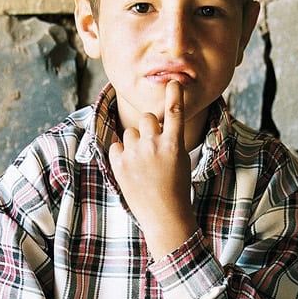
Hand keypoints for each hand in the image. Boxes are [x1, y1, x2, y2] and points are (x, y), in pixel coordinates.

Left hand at [109, 81, 197, 259]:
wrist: (165, 217)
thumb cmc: (176, 189)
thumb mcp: (180, 161)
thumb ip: (169, 141)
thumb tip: (157, 125)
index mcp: (174, 145)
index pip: (174, 112)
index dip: (174, 94)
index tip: (174, 82)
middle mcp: (154, 146)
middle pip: (146, 118)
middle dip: (148, 126)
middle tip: (152, 144)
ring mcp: (135, 155)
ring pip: (130, 132)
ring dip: (135, 141)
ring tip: (142, 162)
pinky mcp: (120, 164)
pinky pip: (116, 145)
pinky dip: (121, 153)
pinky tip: (131, 168)